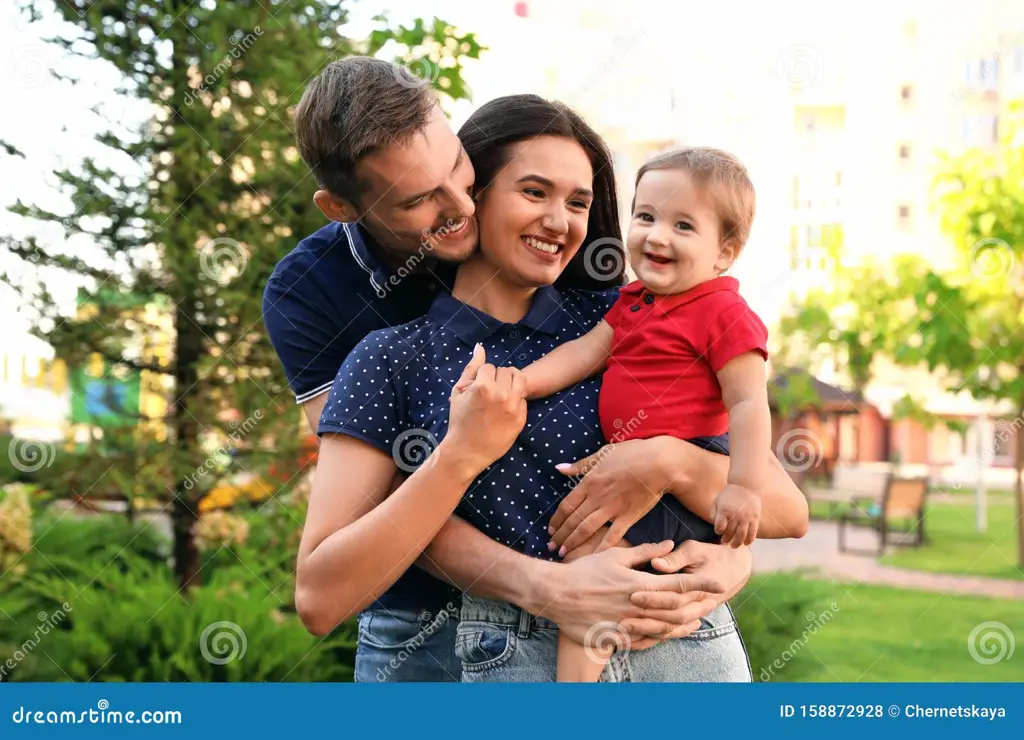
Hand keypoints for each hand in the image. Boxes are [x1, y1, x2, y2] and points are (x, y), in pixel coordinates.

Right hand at [442, 344, 526, 473]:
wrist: (467, 450)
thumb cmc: (459, 420)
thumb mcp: (459, 392)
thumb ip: (472, 368)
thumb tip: (480, 347)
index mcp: (484, 386)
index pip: (490, 367)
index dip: (482, 376)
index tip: (478, 388)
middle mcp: (502, 395)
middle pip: (506, 371)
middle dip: (497, 378)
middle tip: (489, 392)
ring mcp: (514, 407)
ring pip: (520, 380)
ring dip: (511, 383)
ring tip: (501, 393)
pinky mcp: (521, 418)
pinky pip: (523, 398)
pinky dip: (516, 399)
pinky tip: (504, 408)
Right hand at [532, 541, 724, 645]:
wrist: (555, 593)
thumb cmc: (584, 570)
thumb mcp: (615, 555)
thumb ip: (644, 552)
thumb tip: (669, 545)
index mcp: (639, 583)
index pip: (678, 585)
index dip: (701, 584)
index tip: (719, 584)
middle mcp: (636, 606)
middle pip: (676, 611)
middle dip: (697, 608)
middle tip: (712, 604)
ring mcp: (626, 625)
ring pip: (663, 629)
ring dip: (682, 626)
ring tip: (696, 622)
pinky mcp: (615, 637)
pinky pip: (642, 641)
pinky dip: (658, 638)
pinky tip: (666, 635)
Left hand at [547, 438, 671, 555]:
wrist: (659, 462)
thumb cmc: (632, 453)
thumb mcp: (602, 453)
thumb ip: (580, 464)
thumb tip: (559, 468)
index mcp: (589, 481)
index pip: (566, 505)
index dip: (556, 519)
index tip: (550, 530)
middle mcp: (597, 497)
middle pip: (573, 520)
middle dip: (560, 535)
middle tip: (551, 547)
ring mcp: (612, 508)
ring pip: (586, 529)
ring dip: (573, 542)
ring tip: (563, 553)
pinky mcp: (628, 517)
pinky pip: (612, 536)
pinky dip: (601, 547)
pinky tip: (592, 557)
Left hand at [622, 540, 751, 641]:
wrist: (737, 568)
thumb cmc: (713, 555)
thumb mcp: (694, 550)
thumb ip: (674, 558)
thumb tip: (656, 563)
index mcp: (698, 587)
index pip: (674, 595)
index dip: (654, 597)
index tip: (632, 595)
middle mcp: (696, 605)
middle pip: (670, 617)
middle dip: (648, 616)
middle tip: (625, 614)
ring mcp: (694, 615)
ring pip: (671, 630)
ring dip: (648, 630)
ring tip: (624, 626)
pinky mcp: (689, 621)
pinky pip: (671, 635)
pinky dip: (655, 638)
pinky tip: (635, 637)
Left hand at [709, 484, 760, 546]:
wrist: (745, 485)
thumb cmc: (729, 494)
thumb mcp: (717, 500)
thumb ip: (714, 513)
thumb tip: (715, 525)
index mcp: (724, 511)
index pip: (719, 527)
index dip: (718, 530)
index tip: (719, 531)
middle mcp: (735, 515)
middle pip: (730, 532)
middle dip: (726, 539)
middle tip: (724, 542)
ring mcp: (746, 517)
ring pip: (741, 535)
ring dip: (737, 543)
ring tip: (733, 546)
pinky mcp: (755, 518)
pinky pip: (752, 532)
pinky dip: (749, 540)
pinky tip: (746, 543)